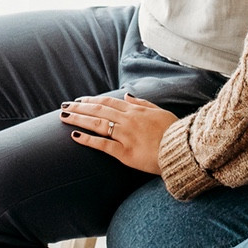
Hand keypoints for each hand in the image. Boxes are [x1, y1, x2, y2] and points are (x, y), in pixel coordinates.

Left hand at [59, 93, 178, 175]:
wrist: (183, 151)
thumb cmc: (174, 132)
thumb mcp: (161, 112)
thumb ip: (143, 103)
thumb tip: (128, 95)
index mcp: (136, 110)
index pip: (109, 102)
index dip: (92, 100)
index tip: (79, 100)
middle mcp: (128, 120)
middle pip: (99, 110)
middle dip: (79, 107)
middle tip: (64, 106)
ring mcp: (126, 135)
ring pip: (97, 123)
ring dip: (78, 119)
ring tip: (63, 117)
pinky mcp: (125, 152)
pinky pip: (103, 144)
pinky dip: (87, 139)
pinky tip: (74, 136)